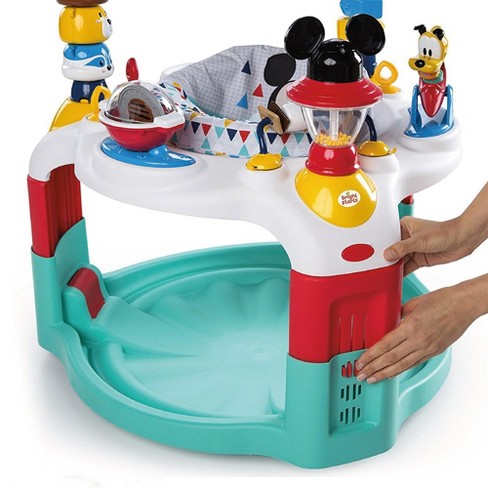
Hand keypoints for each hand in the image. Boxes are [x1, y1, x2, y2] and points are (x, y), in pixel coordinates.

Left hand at [356, 279, 484, 382]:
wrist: (465, 305)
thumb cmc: (443, 300)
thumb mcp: (414, 303)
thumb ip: (399, 313)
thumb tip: (389, 319)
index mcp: (411, 327)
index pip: (385, 345)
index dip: (371, 356)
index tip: (361, 362)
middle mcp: (418, 340)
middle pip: (391, 359)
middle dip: (374, 368)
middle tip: (361, 375)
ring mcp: (427, 348)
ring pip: (402, 365)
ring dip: (385, 374)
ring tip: (373, 379)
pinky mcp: (435, 352)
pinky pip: (414, 364)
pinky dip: (401, 370)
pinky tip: (392, 374)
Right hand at [384, 216, 474, 274]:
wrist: (463, 240)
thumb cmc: (444, 232)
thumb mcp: (419, 240)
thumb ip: (402, 248)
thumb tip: (387, 254)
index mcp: (404, 226)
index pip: (387, 237)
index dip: (380, 245)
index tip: (373, 253)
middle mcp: (406, 238)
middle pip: (391, 250)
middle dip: (386, 258)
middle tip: (376, 265)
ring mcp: (412, 249)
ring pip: (398, 259)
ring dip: (393, 266)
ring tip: (383, 272)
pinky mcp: (418, 259)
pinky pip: (406, 267)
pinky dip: (400, 272)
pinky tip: (394, 276)